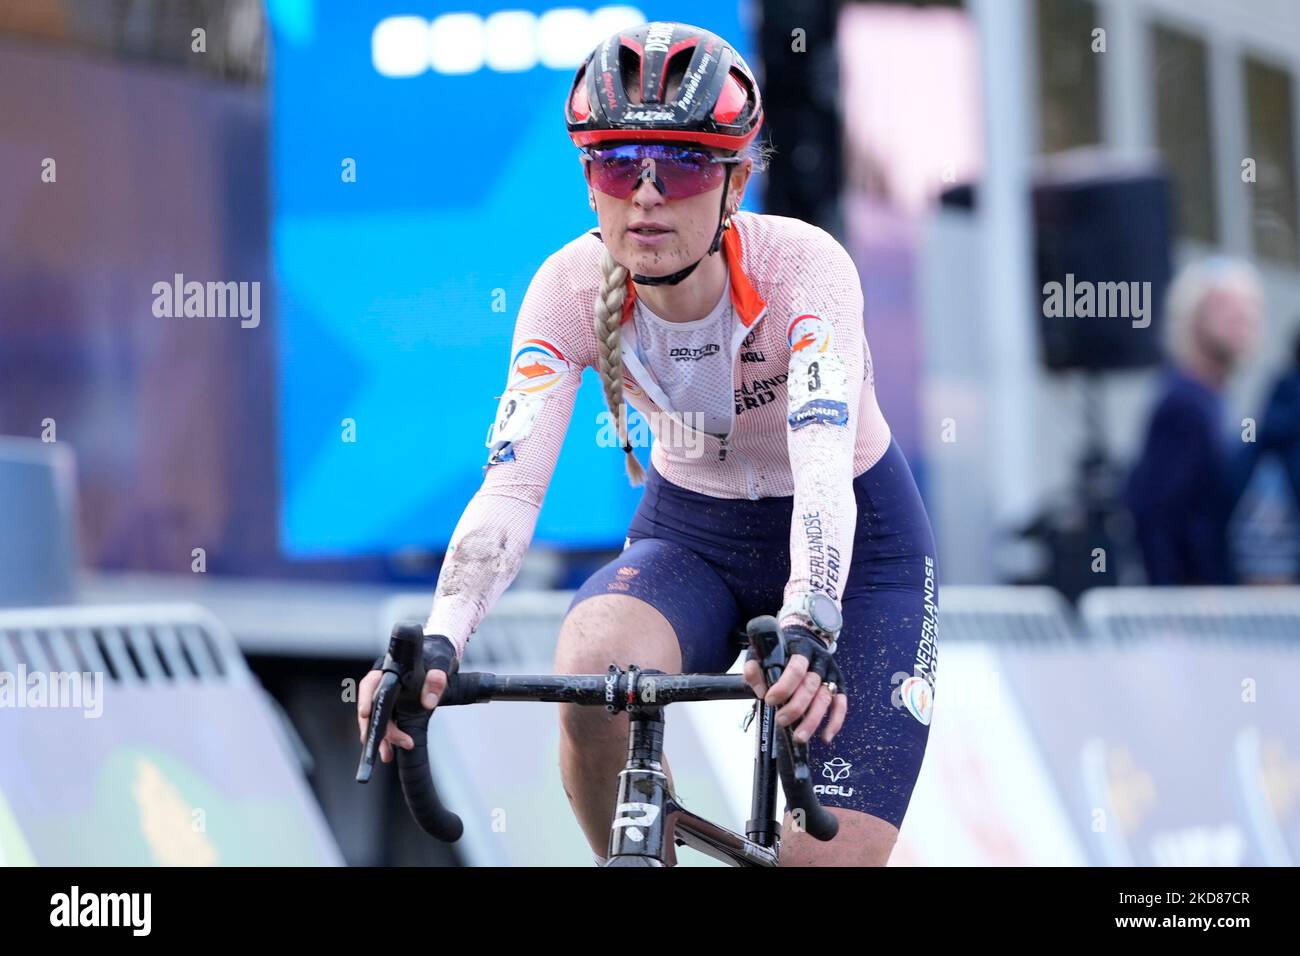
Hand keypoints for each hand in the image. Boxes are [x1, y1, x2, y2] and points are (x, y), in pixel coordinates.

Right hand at [357, 664, 449, 763]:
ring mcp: (387, 697)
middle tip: (385, 746)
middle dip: (375, 728)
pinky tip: (390, 752)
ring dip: (381, 738)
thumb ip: (437, 679)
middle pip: (371, 706)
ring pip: (377, 719)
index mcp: (388, 668)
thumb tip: (429, 703)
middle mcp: (382, 683)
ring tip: (387, 756)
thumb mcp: (441, 663)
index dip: (365, 698)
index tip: (365, 714)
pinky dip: (388, 738)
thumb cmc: (437, 656)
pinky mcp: (394, 708)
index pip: (370, 683)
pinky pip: (386, 723)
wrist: (440, 659)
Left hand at [743, 627, 847, 745]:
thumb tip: (761, 692)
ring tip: (799, 736)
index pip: (796, 668)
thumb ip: (755, 669)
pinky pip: (841, 704)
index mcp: (800, 648)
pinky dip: (835, 722)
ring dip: (812, 720)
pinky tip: (825, 737)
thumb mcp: (764, 652)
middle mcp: (819, 660)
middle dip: (795, 707)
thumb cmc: (781, 650)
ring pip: (825, 698)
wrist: (804, 639)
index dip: (784, 687)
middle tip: (781, 720)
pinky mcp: (839, 685)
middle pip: (811, 686)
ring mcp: (830, 673)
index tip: (770, 700)